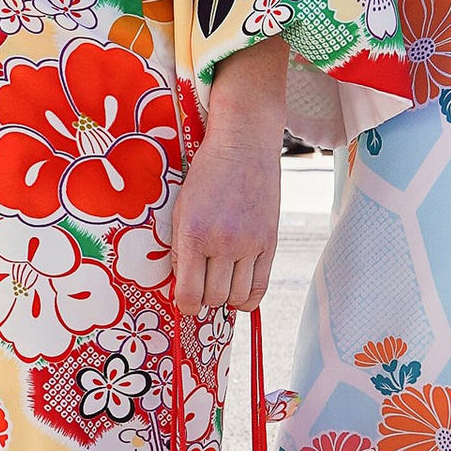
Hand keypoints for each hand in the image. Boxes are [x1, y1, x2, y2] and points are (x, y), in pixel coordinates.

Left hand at [173, 40, 289, 313]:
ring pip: (238, 297)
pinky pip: (261, 287)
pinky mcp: (270, 242)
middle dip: (205, 300)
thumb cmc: (206, 174)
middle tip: (202, 288)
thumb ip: (181, 248)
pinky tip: (241, 293)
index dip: (185, 306)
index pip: (189, 294)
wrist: (243, 143)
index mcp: (194, 235)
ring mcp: (250, 244)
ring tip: (221, 285)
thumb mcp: (182, 208)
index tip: (186, 303)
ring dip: (227, 298)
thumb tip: (182, 285)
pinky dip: (249, 298)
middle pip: (214, 298)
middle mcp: (223, 243)